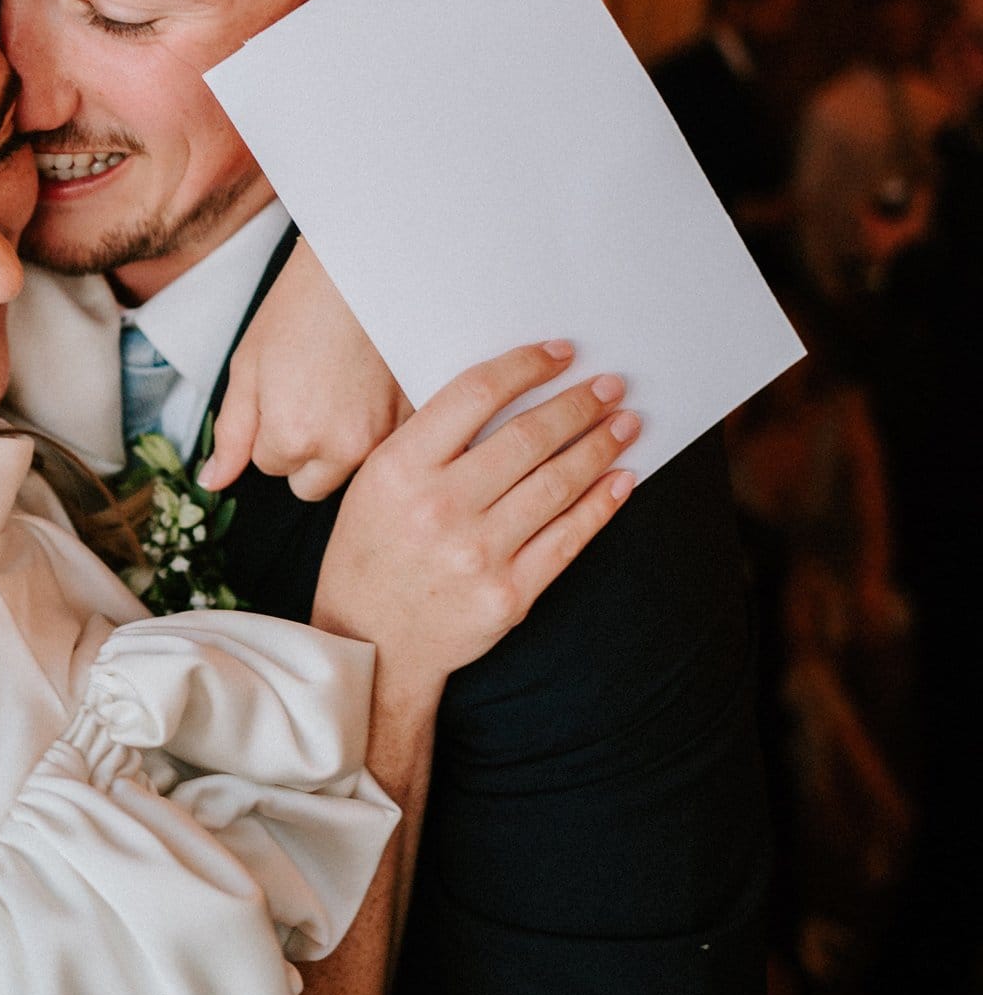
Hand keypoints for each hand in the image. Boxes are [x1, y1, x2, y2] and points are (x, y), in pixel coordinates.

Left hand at [203, 240, 409, 500]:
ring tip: (342, 390)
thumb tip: (212, 482)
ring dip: (341, 445)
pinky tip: (370, 388)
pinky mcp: (415, 421)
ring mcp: (385, 437)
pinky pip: (385, 447)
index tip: (283, 390)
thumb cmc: (301, 307)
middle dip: (304, 452)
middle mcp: (343, 449)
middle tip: (311, 396)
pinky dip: (376, 427)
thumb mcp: (248, 366)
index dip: (270, 430)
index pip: (269, 466)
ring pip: (348, 470)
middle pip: (310, 484)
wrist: (362, 268)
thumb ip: (230, 434)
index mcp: (293, 437)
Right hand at [312, 341, 637, 706]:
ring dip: (600, 447)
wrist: (370, 642)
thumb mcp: (376, 483)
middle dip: (579, 404)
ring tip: (624, 425)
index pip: (476, 394)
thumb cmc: (374, 550)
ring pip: (557, 484)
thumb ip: (430, 439)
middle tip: (611, 386)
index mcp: (400, 468)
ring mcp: (477, 555)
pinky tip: (620, 480)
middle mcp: (439, 508)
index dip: (527, 366)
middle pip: (528, 437)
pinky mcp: (508, 595)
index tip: (562, 353)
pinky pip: (568, 539)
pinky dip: (601, 504)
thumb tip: (511, 388)